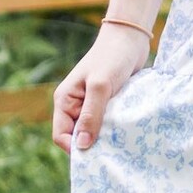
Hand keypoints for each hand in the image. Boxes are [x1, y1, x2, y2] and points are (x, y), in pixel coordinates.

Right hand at [52, 25, 149, 153]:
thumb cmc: (112, 57)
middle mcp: (76, 105)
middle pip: (78, 136)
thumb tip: (82, 146)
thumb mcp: (100, 86)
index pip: (61, 135)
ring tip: (121, 144)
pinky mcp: (108, 104)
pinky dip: (115, 129)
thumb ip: (91, 115)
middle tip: (111, 153)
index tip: (95, 154)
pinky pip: (107, 124)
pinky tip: (126, 133)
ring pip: (94, 132)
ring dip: (105, 138)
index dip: (74, 147)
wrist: (130, 38)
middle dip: (91, 145)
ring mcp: (92, 105)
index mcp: (65, 100)